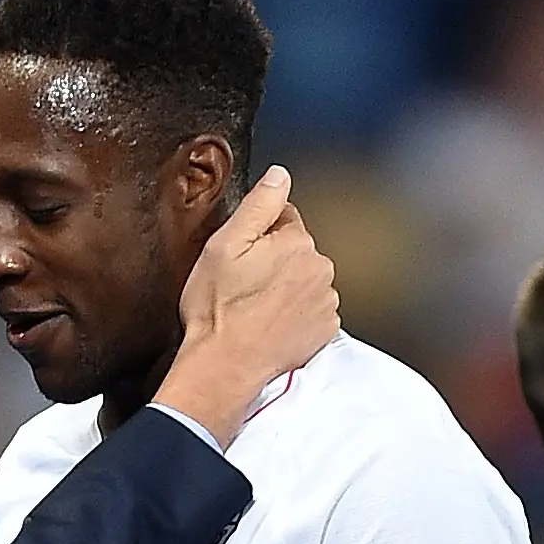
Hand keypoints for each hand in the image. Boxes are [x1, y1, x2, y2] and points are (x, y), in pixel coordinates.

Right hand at [155, 166, 338, 444]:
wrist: (224, 367)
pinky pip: (313, 311)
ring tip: (257, 309)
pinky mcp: (325, 331)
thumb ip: (259, 204)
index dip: (259, 235)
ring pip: (306, 281)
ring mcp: (325, 302)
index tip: (242, 258)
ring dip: (287, 289)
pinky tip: (273, 325)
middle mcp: (319, 269)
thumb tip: (280, 176)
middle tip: (246, 286)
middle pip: (298, 251)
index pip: (284, 218)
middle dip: (276, 262)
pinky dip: (297, 315)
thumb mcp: (225, 245)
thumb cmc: (218, 310)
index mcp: (297, 242)